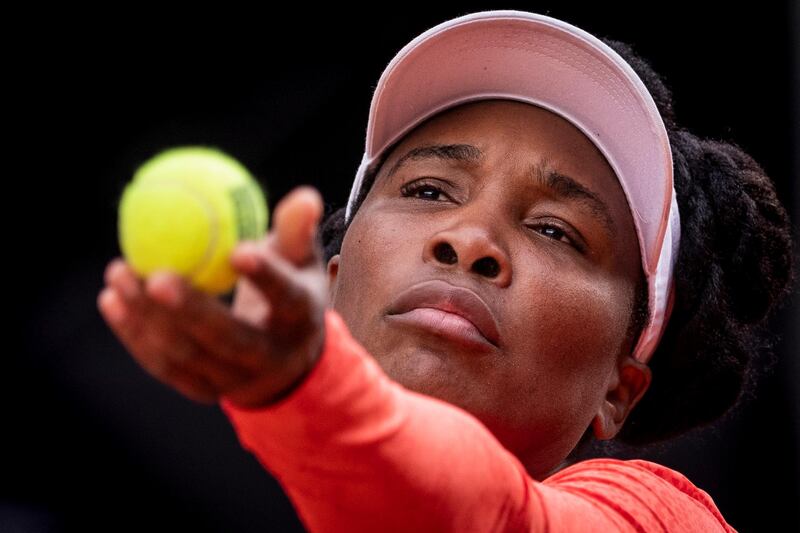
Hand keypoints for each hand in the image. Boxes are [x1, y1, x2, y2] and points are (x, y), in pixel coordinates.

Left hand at [97, 186, 328, 407]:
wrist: (286, 363)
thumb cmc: (291, 293)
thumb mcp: (301, 263)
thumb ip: (296, 230)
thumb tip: (305, 195)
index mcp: (300, 320)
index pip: (286, 299)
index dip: (265, 277)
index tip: (238, 250)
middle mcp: (271, 358)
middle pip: (230, 339)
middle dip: (191, 311)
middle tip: (157, 276)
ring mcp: (235, 380)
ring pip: (188, 354)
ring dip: (148, 317)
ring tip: (119, 274)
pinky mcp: (204, 390)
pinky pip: (163, 366)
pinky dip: (134, 334)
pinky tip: (111, 299)